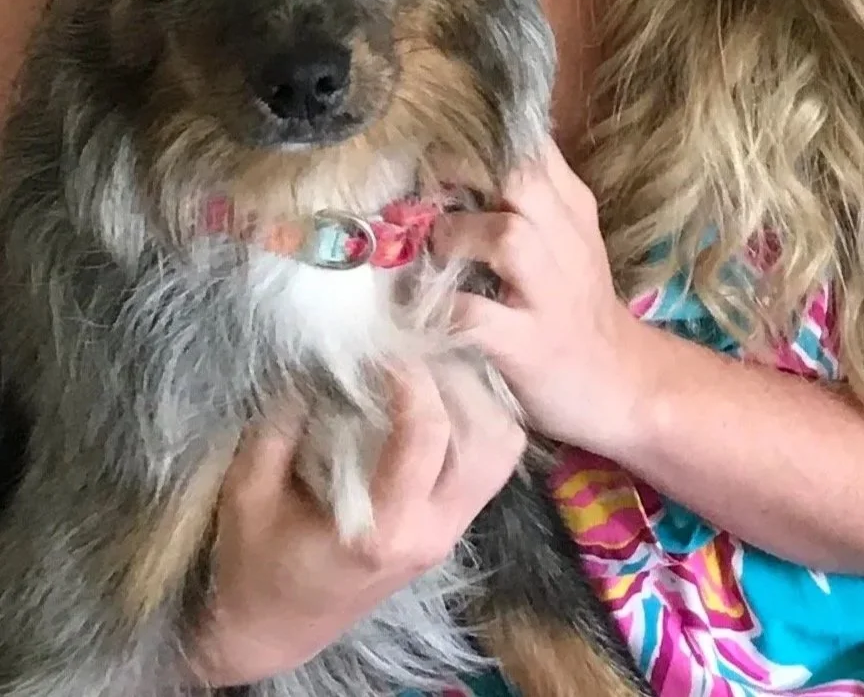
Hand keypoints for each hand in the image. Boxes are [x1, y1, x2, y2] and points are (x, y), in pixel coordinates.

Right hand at [187, 359, 524, 684]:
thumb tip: (317, 359)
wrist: (274, 629)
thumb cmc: (254, 564)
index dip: (412, 377)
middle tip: (421, 348)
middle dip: (458, 380)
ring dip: (479, 399)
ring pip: (502, 451)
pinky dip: (482, 422)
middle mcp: (432, 532)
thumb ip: (280, 423)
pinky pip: (492, 465)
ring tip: (435, 368)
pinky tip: (442, 398)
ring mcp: (450, 532)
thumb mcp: (248, 490)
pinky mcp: (453, 527)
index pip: (426, 435)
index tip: (385, 346)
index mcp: (382, 530)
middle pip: (486, 439)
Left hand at [431, 138, 641, 451]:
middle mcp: (567, 242)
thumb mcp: (569, 239)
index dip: (480, 142)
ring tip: (433, 252)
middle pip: (522, 178)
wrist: (621, 383)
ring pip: (507, 236)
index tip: (440, 153)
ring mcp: (551, 294)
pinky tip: (424, 307)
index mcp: (573, 208)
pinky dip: (442, 308)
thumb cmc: (577, 305)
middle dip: (465, 178)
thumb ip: (531, 198)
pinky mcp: (529, 345)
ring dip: (456, 237)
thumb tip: (463, 157)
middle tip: (427, 197)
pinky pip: (476, 315)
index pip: (532, 147)